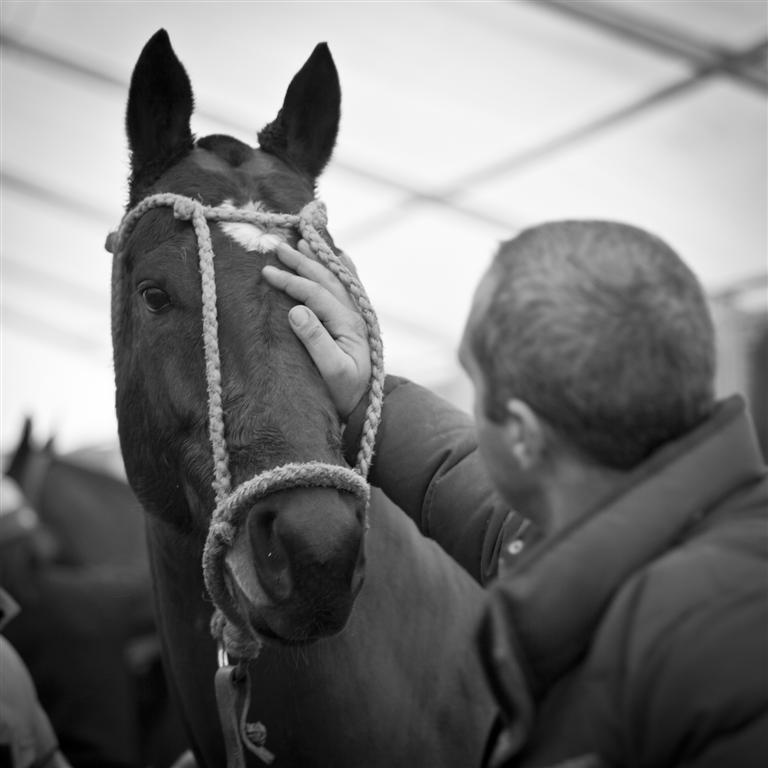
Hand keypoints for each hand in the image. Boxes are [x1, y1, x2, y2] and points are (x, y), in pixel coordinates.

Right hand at [262, 240, 370, 417]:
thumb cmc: (345, 393)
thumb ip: (315, 340)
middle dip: (301, 262)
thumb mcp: (331, 371)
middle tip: (277, 247)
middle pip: (326, 279)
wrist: (366, 406)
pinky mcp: (355, 323)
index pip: (315, 293)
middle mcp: (354, 314)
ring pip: (336, 279)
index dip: (290, 281)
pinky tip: (341, 256)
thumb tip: (295, 310)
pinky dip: (343, 270)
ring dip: (319, 261)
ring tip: (302, 244)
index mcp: (347, 323)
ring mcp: (356, 317)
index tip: (266, 273)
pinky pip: (350, 289)